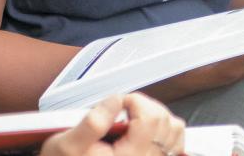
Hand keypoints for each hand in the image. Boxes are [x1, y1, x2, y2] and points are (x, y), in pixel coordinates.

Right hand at [40, 94, 184, 155]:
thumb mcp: (68, 143)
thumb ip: (93, 121)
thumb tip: (116, 100)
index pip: (150, 117)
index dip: (134, 101)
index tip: (116, 104)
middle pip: (165, 120)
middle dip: (143, 106)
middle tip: (121, 110)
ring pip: (175, 130)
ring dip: (155, 115)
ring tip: (133, 118)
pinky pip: (175, 143)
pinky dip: (164, 129)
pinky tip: (145, 129)